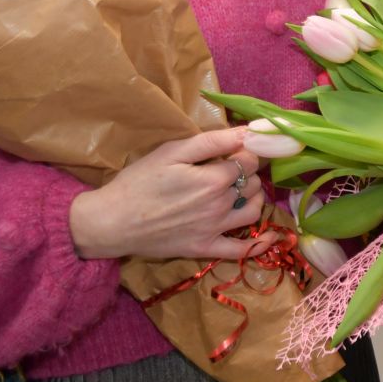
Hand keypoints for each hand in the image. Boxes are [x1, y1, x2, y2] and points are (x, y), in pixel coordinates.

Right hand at [69, 127, 265, 260]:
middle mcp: (220, 206)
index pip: (251, 160)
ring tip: (241, 191)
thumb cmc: (138, 182)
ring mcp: (214, 230)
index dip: (246, 152)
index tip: (234, 150)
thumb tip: (248, 130)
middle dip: (249, 173)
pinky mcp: (204, 249)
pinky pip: (241, 251)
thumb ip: (213, 141)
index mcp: (214, 179)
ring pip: (254, 211)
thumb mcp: (173, 152)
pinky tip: (271, 238)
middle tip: (232, 169)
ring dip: (255, 198)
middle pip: (254, 184)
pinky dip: (259, 244)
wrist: (111, 222)